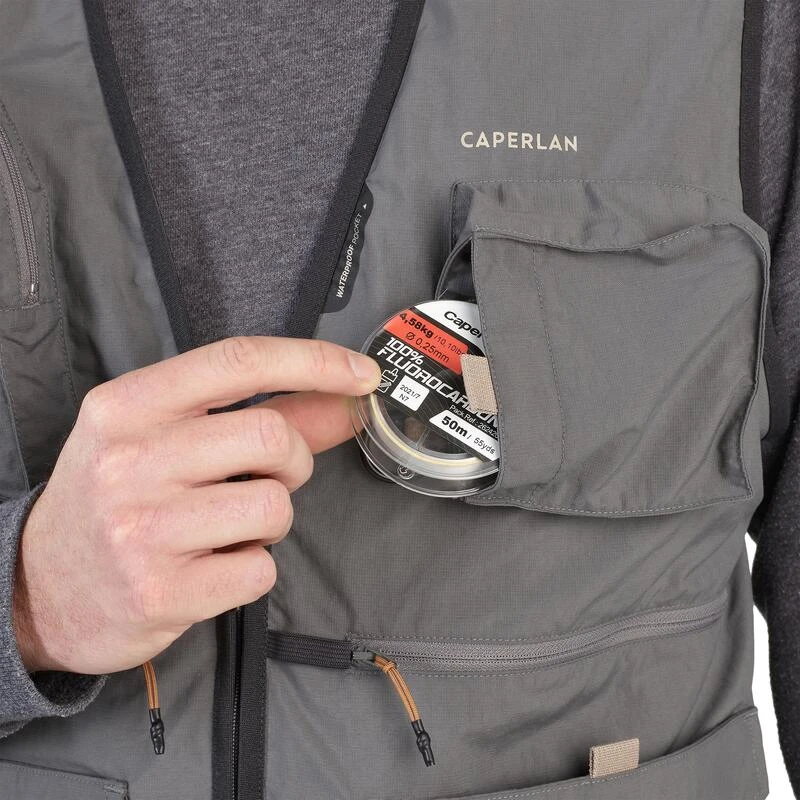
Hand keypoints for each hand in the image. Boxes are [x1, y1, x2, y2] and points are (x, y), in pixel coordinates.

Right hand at [11, 337, 379, 674]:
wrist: (38, 587)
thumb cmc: (116, 498)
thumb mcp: (166, 437)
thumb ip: (262, 413)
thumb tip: (346, 399)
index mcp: (128, 405)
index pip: (238, 361)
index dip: (314, 361)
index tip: (362, 375)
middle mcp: (129, 460)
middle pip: (270, 436)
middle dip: (293, 462)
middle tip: (266, 479)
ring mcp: (142, 530)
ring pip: (274, 507)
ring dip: (272, 520)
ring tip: (229, 527)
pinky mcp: (160, 592)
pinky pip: (260, 570)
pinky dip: (254, 567)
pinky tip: (213, 567)